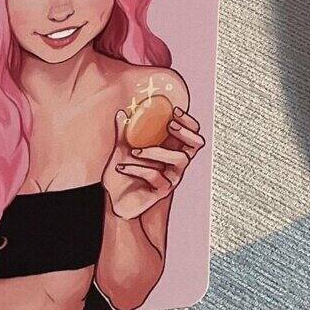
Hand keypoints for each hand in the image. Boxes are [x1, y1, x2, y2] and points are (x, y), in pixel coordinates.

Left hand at [102, 106, 205, 220]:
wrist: (113, 199)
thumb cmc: (122, 174)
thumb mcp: (121, 150)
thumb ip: (123, 132)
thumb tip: (121, 113)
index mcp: (170, 149)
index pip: (190, 132)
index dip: (187, 120)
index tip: (174, 110)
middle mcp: (176, 162)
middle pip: (196, 144)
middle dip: (186, 131)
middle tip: (170, 125)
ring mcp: (171, 177)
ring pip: (180, 159)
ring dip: (157, 151)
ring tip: (135, 151)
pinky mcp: (163, 191)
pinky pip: (156, 175)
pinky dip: (137, 169)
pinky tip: (121, 167)